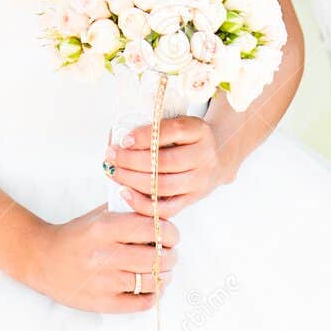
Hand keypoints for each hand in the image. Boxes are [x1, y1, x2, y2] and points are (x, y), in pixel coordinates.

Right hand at [20, 205, 179, 313]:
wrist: (42, 259)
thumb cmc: (74, 235)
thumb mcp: (97, 215)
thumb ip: (126, 210)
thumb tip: (159, 208)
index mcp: (104, 228)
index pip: (151, 229)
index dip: (170, 232)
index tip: (172, 234)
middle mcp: (105, 255)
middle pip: (156, 257)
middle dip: (171, 255)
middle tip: (171, 253)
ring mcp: (104, 281)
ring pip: (152, 280)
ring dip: (165, 275)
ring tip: (163, 270)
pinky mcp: (103, 303)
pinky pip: (141, 303)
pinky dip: (154, 295)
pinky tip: (152, 287)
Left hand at [103, 114, 235, 218]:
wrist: (219, 157)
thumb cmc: (189, 138)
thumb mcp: (181, 123)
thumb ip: (156, 127)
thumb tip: (117, 134)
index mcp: (199, 130)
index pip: (173, 131)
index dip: (146, 136)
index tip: (124, 139)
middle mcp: (204, 156)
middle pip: (165, 162)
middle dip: (132, 160)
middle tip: (111, 154)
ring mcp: (199, 181)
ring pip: (163, 186)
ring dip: (132, 180)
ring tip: (113, 171)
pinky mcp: (192, 199)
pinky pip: (166, 207)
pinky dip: (142, 203)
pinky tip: (125, 192)